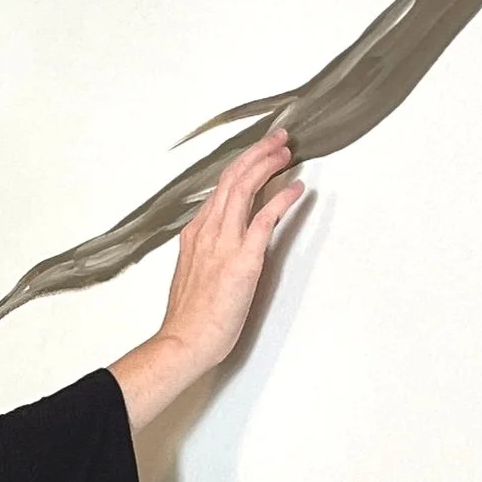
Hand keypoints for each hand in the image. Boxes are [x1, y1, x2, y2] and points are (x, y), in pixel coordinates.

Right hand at [157, 128, 303, 371]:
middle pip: (233, 179)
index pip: (219, 188)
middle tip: (278, 139)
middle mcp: (207, 231)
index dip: (242, 166)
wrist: (185, 341)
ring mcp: (224, 243)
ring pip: (246, 189)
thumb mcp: (192, 274)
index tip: (258, 155)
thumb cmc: (189, 318)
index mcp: (195, 234)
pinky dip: (282, 199)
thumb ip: (206, 252)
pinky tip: (297, 188)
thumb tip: (220, 244)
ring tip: (287, 153)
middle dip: (257, 153)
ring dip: (269, 166)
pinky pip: (266, 219)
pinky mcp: (243, 260)